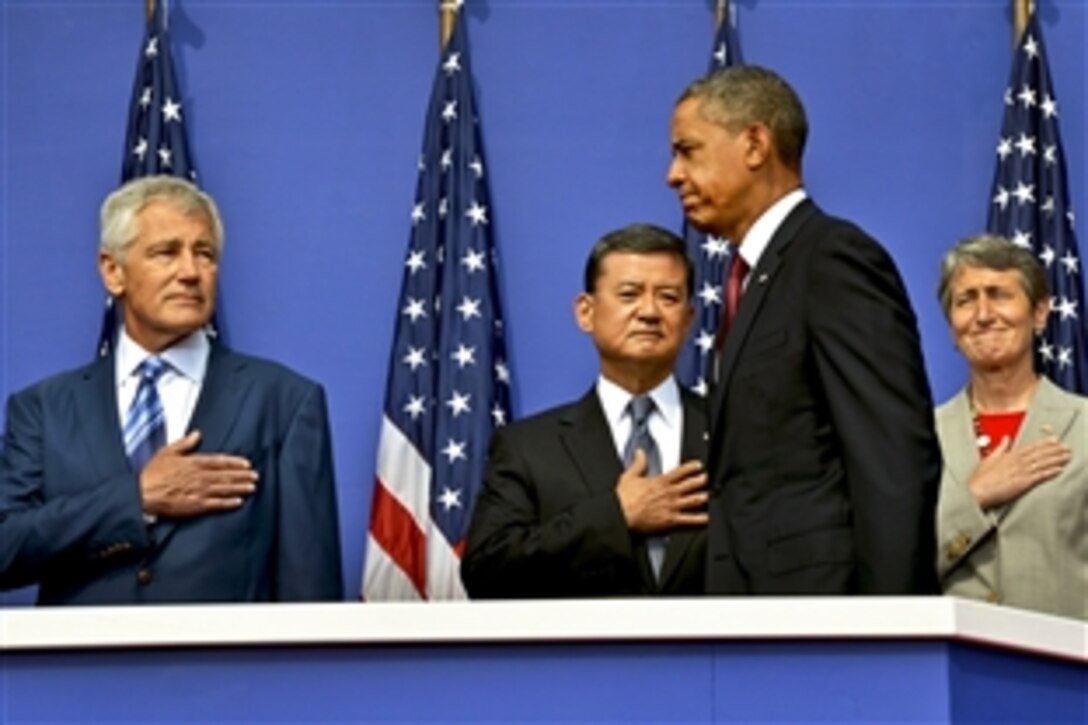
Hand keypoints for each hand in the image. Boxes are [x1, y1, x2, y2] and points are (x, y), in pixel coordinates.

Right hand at [139, 431, 258, 517]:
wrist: (141, 495)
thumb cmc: (151, 474)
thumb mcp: (167, 452)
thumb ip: (185, 443)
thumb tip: (197, 434)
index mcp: (194, 463)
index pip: (220, 462)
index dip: (235, 463)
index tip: (247, 464)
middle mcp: (200, 477)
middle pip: (226, 476)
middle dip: (242, 476)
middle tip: (255, 476)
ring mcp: (199, 492)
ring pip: (224, 489)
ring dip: (240, 488)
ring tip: (252, 487)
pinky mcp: (195, 506)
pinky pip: (216, 505)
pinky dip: (228, 503)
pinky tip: (238, 502)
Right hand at [615, 449, 707, 533]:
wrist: (620, 515)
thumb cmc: (623, 499)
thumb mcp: (629, 476)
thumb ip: (638, 463)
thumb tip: (640, 452)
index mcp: (660, 482)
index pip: (681, 472)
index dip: (692, 468)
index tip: (699, 466)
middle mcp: (669, 493)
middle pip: (691, 484)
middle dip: (702, 481)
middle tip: (709, 479)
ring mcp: (672, 507)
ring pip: (694, 500)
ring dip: (704, 497)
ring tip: (712, 495)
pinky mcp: (671, 521)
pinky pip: (690, 520)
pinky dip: (701, 519)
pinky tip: (708, 519)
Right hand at [967, 436, 1069, 509]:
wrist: (976, 491)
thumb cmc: (980, 479)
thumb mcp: (988, 459)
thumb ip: (1000, 448)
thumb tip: (1006, 438)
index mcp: (1009, 456)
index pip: (1030, 447)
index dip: (1043, 443)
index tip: (1054, 440)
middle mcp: (1016, 462)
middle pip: (1039, 454)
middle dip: (1054, 450)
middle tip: (1065, 447)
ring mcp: (1020, 472)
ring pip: (1041, 463)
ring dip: (1055, 459)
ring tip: (1066, 457)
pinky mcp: (1022, 483)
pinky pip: (1039, 476)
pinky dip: (1050, 472)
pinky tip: (1058, 470)